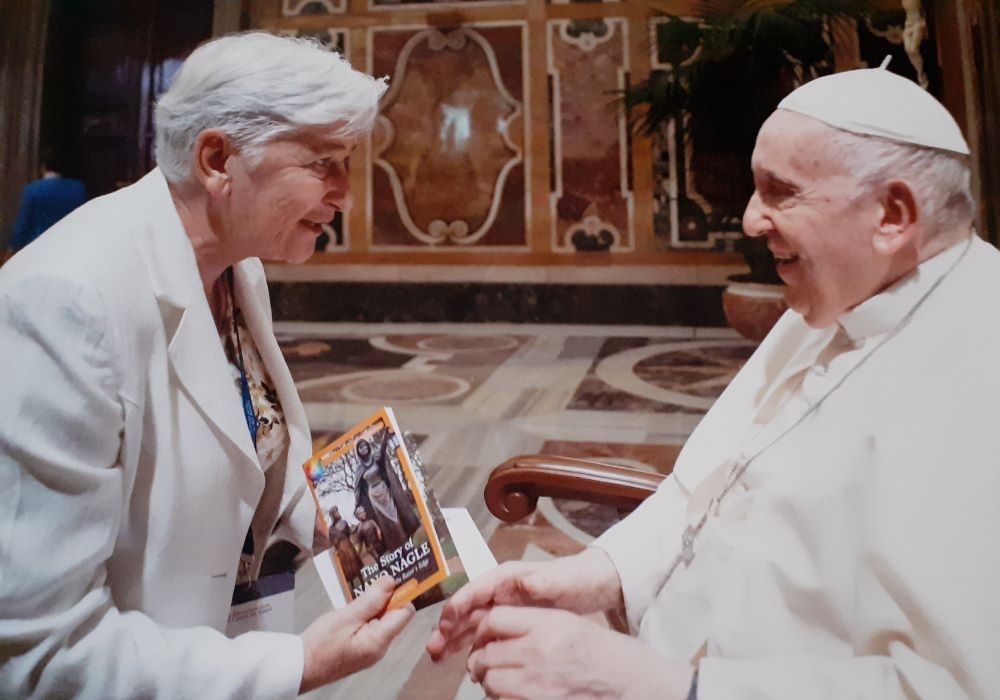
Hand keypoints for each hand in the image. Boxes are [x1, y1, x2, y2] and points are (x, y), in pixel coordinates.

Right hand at [299, 574, 413, 692]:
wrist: (300, 667)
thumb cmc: (319, 645)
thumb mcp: (345, 617)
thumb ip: (371, 600)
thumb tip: (391, 582)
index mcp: (379, 641)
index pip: (405, 612)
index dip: (400, 594)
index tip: (387, 580)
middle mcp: (381, 648)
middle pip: (395, 615)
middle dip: (386, 598)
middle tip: (370, 584)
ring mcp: (372, 650)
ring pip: (384, 620)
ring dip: (375, 605)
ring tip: (360, 595)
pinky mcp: (363, 649)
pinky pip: (373, 627)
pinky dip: (367, 615)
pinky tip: (355, 608)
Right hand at [426, 547, 621, 661]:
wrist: (591, 585)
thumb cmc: (575, 578)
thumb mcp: (560, 579)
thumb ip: (542, 581)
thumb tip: (526, 582)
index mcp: (505, 577)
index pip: (474, 590)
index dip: (457, 606)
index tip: (445, 623)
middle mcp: (499, 591)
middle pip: (467, 609)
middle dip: (448, 627)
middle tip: (433, 648)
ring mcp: (503, 607)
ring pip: (471, 623)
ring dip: (453, 639)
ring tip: (437, 657)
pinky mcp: (510, 622)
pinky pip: (484, 634)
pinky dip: (471, 646)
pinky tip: (463, 661)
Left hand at [466, 606, 693, 699]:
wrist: (635, 685)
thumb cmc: (608, 655)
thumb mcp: (570, 623)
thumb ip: (533, 623)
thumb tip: (496, 629)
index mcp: (548, 624)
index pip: (495, 620)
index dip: (485, 629)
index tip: (486, 637)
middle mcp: (539, 652)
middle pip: (487, 654)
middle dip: (482, 660)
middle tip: (487, 663)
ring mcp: (537, 684)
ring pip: (491, 682)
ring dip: (491, 682)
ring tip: (502, 680)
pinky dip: (503, 699)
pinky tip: (515, 694)